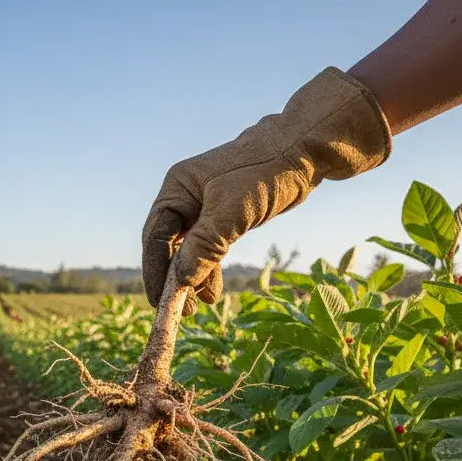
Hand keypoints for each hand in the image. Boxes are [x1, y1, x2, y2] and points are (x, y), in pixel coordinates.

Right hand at [141, 67, 392, 310]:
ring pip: (189, 251)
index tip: (158, 301)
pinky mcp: (225, 216)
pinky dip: (209, 270)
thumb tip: (180, 282)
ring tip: (197, 308)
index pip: (156, 237)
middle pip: (169, 246)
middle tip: (180, 311)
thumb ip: (203, 247)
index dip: (155, 271)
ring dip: (192, 279)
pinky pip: (209, 249)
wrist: (306, 149)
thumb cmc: (266, 171)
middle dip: (173, 279)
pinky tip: (211, 292)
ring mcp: (205, 207)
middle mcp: (186, 197)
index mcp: (177, 188)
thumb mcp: (231, 211)